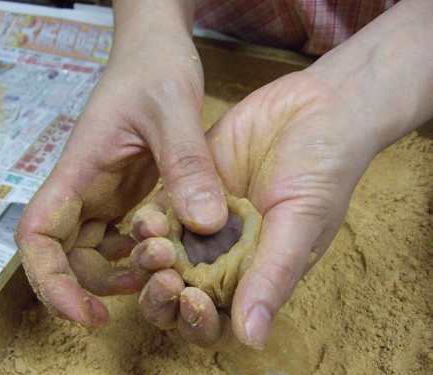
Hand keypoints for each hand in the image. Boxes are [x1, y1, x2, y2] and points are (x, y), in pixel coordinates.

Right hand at [15, 2, 227, 327]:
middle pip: (65, 253)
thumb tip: (204, 225)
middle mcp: (84, 187)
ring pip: (94, 250)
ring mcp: (103, 191)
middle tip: (147, 289)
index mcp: (79, 168)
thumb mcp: (174, 109)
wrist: (155, 48)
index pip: (38, 233)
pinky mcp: (124, 192)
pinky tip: (169, 251)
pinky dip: (139, 252)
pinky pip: (121, 235)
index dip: (49, 280)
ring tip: (164, 272)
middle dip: (94, 285)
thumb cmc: (153, 66)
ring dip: (121, 271)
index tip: (82, 311)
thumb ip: (186, 163)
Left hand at [131, 69, 380, 348]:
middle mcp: (223, 256)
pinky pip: (158, 216)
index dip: (198, 323)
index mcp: (253, 275)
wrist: (314, 110)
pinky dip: (148, 224)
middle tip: (164, 278)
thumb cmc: (322, 172)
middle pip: (179, 295)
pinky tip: (148, 219)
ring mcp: (202, 224)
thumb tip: (252, 340)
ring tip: (155, 243)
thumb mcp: (302, 223)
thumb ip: (274, 275)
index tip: (193, 301)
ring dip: (150, 260)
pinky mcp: (187, 190)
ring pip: (161, 259)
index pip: (216, 320)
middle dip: (164, 296)